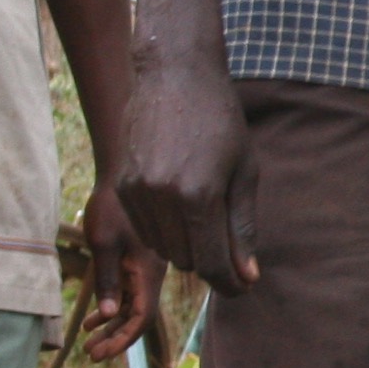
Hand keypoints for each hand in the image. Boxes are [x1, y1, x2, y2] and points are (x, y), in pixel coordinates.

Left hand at [75, 179, 164, 359]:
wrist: (125, 173)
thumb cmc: (112, 204)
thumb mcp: (103, 241)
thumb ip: (108, 279)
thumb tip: (109, 313)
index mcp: (148, 270)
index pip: (142, 318)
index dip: (122, 339)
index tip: (98, 354)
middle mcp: (152, 273)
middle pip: (139, 317)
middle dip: (116, 338)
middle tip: (90, 354)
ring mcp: (147, 267)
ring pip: (134, 306)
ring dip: (113, 325)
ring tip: (88, 339)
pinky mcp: (137, 259)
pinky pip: (130, 291)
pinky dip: (112, 308)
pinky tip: (93, 317)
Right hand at [117, 51, 260, 292]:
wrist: (174, 79)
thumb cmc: (221, 123)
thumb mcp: (244, 174)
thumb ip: (242, 229)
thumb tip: (247, 277)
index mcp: (199, 196)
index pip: (213, 263)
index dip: (230, 283)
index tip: (243, 288)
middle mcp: (162, 198)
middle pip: (188, 261)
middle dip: (212, 263)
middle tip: (231, 254)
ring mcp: (136, 193)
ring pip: (164, 249)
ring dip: (188, 247)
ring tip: (208, 222)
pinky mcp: (121, 186)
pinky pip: (146, 230)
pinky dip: (166, 232)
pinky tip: (182, 209)